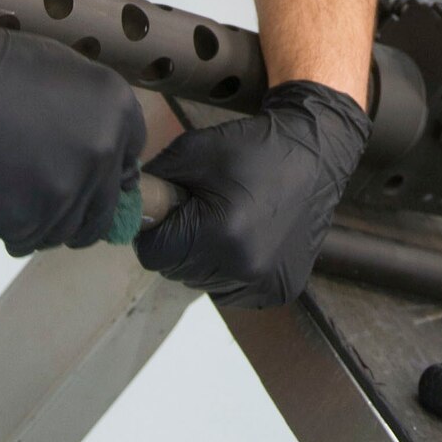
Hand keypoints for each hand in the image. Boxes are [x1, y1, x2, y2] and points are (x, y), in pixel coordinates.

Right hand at [0, 0, 145, 254]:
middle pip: (104, 209)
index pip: (129, 166)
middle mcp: (101, 156)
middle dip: (83, 211)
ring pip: (66, 231)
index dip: (106, 175)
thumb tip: (99, 154)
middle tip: (54, 202)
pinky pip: (27, 241)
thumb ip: (92, 116)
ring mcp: (65, 192)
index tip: (88, 178)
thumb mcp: (65, 74)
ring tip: (17, 198)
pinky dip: (13, 230)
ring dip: (46, 222)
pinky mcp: (26, 220)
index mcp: (117, 113)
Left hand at [137, 80, 369, 307]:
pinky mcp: (279, 292)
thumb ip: (153, 181)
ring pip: (203, 283)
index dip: (156, 230)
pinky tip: (247, 240)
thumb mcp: (192, 151)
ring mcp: (264, 285)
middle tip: (202, 213)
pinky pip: (231, 291)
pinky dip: (230, 270)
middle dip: (179, 244)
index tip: (173, 210)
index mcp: (219, 233)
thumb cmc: (252, 149)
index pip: (153, 254)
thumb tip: (127, 205)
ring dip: (204, 259)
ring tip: (228, 223)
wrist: (314, 155)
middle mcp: (243, 268)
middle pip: (176, 272)